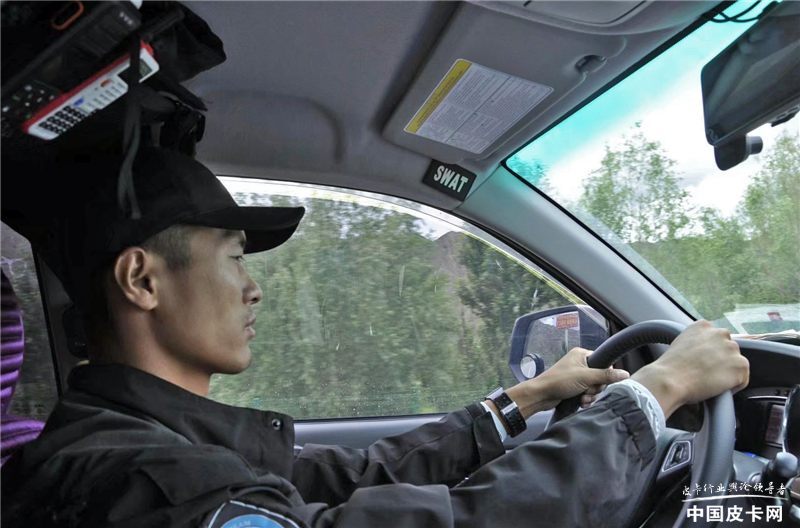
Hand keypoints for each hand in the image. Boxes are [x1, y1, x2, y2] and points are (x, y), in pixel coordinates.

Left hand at [506, 347, 629, 418]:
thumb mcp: (586, 377)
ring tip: (582, 398)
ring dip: (591, 395)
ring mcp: (577, 376)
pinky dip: (586, 399)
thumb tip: (625, 374)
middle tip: (587, 390)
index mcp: (582, 354)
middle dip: (596, 387)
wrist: (542, 395)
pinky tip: (581, 402)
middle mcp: (580, 363)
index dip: (604, 374)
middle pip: (600, 376)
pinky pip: (587, 393)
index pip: (603, 362)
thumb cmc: (560, 381)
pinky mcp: (574, 387)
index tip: (599, 381)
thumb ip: (606, 375)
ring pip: (594, 387)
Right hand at [632, 320, 748, 417]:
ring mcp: (732, 349)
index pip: (715, 337)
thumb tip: (703, 354)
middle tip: (707, 373)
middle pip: (728, 348)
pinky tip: (717, 388)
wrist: (670, 379)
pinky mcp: (740, 365)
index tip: (702, 361)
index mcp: (703, 326)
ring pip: (736, 363)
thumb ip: (695, 342)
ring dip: (728, 372)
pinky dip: (734, 386)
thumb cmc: (670, 367)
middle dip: (721, 360)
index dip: (710, 352)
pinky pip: (742, 379)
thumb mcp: (680, 344)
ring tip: (711, 382)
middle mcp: (720, 333)